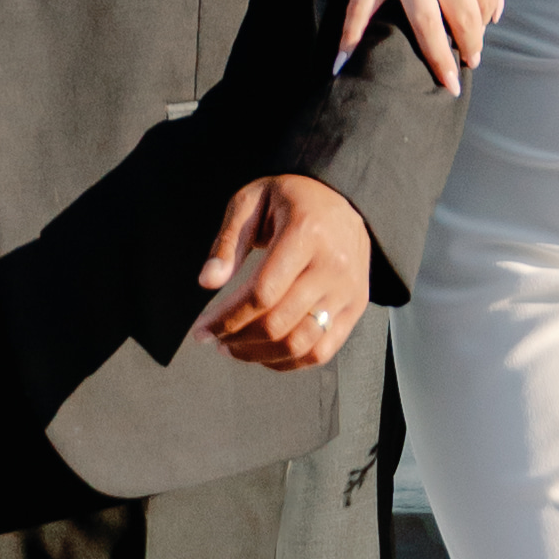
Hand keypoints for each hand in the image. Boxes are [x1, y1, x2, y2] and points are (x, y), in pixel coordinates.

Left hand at [197, 174, 371, 371]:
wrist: (341, 196)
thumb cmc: (291, 198)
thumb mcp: (251, 201)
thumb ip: (227, 242)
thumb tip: (207, 281)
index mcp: (306, 233)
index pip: (262, 293)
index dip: (227, 318)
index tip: (202, 329)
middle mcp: (333, 265)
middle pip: (279, 323)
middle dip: (237, 338)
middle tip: (213, 338)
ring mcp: (348, 290)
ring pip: (301, 343)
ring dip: (260, 355)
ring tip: (233, 348)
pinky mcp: (355, 306)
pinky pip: (322, 351)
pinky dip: (290, 362)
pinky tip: (264, 355)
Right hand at [329, 0, 510, 92]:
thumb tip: (499, 9)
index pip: (488, 1)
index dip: (487, 19)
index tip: (481, 30)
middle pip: (462, 19)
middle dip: (470, 47)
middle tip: (469, 64)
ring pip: (423, 24)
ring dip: (435, 57)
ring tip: (445, 82)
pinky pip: (359, 8)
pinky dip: (348, 37)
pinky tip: (340, 66)